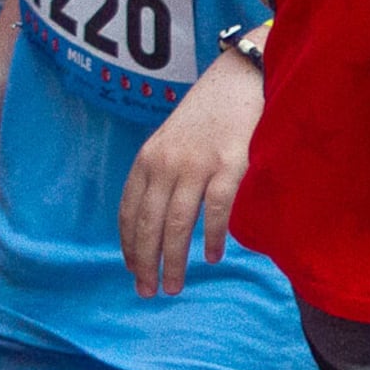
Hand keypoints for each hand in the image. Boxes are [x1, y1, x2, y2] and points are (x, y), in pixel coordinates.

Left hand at [117, 48, 264, 295]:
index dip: (129, 244)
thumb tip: (159, 219)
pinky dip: (213, 237)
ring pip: (177, 223)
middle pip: (149, 223)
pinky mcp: (230, 165)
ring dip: (173, 260)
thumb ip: (163, 173)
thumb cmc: (209, 112)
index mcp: (149, 157)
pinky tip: (213, 257)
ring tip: (173, 286)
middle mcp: (167, 162)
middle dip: (145, 262)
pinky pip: (216, 210)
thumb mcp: (173, 139)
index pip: (130, 210)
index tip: (133, 269)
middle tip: (147, 292)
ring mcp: (198, 164)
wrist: (241, 77)